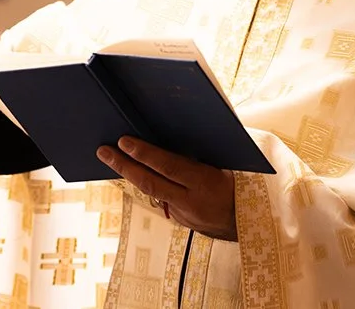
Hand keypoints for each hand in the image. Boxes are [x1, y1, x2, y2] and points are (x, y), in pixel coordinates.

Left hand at [97, 136, 237, 240]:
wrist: (251, 221)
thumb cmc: (240, 181)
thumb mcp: (226, 164)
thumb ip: (201, 155)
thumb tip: (169, 133)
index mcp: (207, 183)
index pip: (169, 167)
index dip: (145, 154)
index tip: (123, 141)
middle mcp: (193, 202)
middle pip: (151, 183)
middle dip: (124, 165)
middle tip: (103, 150)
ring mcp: (186, 215)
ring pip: (151, 193)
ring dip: (128, 174)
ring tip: (108, 158)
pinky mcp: (182, 221)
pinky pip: (159, 199)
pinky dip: (144, 184)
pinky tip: (129, 171)